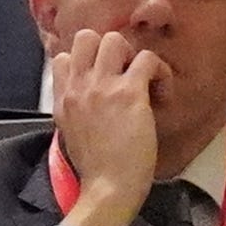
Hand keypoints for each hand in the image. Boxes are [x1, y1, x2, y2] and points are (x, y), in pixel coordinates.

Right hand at [39, 29, 166, 225]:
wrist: (107, 188)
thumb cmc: (95, 169)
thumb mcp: (70, 135)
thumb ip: (73, 111)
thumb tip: (86, 102)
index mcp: (62, 98)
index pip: (62, 57)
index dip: (86, 61)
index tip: (103, 79)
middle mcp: (78, 87)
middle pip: (87, 37)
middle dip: (109, 49)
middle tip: (124, 74)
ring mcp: (102, 87)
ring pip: (115, 40)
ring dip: (133, 56)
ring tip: (144, 81)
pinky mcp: (129, 93)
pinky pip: (148, 59)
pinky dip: (160, 72)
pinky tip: (162, 94)